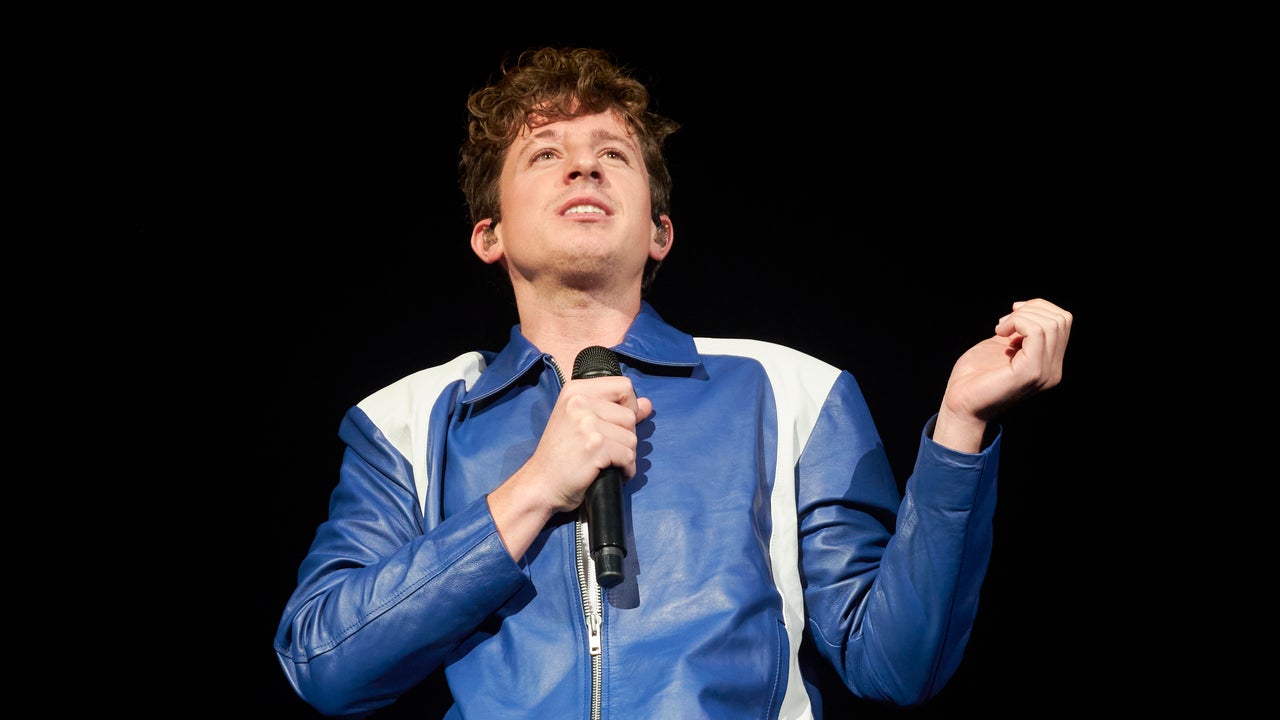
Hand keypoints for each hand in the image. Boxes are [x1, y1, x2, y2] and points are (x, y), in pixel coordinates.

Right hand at [529, 375, 653, 512]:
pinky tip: (611, 473)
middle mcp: (580, 402)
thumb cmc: (561, 455)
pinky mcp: (595, 446)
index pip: (624, 386)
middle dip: (626, 437)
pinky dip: (626, 470)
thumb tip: (647, 404)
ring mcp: (587, 423)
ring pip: (632, 438)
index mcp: (576, 390)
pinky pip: (628, 456)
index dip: (629, 406)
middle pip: (630, 415)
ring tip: (606, 462)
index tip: (616, 424)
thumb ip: (615, 410)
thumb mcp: (582, 423)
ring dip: (626, 455)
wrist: (541, 484)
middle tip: (606, 450)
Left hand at [933, 298, 1071, 451]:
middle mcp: (1053, 370)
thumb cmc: (975, 375)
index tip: (1012, 314)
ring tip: (1001, 328)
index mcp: (1049, 364)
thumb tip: (1027, 309)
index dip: (1038, 308)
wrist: (959, 404)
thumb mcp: (1003, 345)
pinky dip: (1017, 322)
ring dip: (1021, 316)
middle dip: (1032, 308)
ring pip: (1051, 324)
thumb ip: (1020, 332)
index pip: (1063, 322)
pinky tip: (1000, 332)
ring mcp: (1044, 373)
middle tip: (1004, 321)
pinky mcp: (1030, 372)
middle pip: (1061, 320)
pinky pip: (1036, 332)